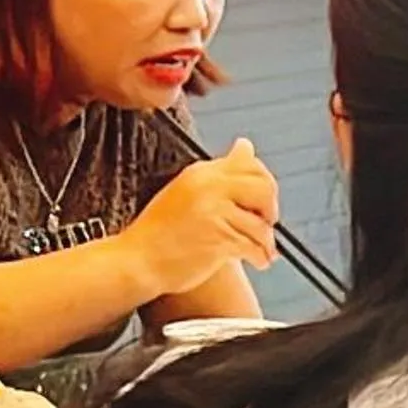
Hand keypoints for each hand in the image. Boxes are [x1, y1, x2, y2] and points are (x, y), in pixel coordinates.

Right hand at [120, 139, 278, 296]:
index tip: (264, 200)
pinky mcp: (218, 238)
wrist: (136, 261)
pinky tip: (258, 261)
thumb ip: (220, 173)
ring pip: (261, 223)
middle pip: (264, 188)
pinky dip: (261, 256)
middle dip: (271, 208)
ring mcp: (213, 211)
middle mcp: (208, 187)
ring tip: (262, 250)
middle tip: (267, 222)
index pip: (250, 165)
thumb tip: (246, 146)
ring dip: (267, 241)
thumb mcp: (186, 190)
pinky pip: (254, 245)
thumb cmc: (160, 232)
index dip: (266, 183)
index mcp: (201, 173)